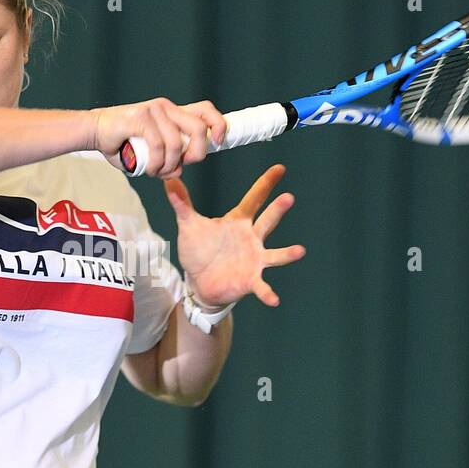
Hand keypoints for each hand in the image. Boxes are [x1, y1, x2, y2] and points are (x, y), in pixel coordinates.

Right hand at [91, 98, 226, 177]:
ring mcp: (153, 110)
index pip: (205, 110)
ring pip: (177, 143)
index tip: (218, 143)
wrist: (94, 131)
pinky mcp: (140, 118)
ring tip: (157, 172)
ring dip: (169, 166)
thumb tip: (179, 171)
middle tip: (182, 166)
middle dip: (197, 154)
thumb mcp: (151, 153)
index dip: (218, 124)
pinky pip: (158, 145)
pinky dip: (157, 164)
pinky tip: (150, 170)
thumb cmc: (122, 143)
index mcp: (173, 112)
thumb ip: (167, 161)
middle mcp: (166, 107)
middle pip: (199, 128)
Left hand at [164, 164, 305, 308]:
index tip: (280, 168)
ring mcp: (254, 260)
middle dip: (277, 210)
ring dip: (287, 254)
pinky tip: (274, 299)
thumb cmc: (199, 250)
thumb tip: (169, 180)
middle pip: (267, 221)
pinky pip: (262, 287)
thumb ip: (181, 203)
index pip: (254, 198)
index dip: (266, 183)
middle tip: (288, 197)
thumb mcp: (189, 225)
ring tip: (300, 251)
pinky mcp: (250, 280)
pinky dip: (268, 293)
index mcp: (238, 221)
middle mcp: (251, 238)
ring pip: (274, 255)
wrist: (199, 281)